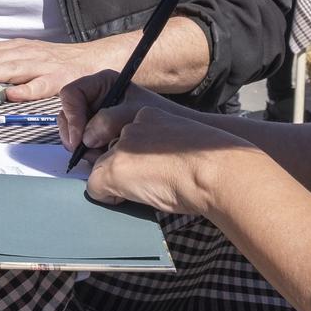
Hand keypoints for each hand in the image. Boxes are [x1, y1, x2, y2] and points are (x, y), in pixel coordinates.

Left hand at [0, 39, 109, 102]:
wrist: (97, 60)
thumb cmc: (59, 63)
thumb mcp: (30, 57)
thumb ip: (6, 63)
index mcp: (20, 48)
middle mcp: (29, 53)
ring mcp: (45, 66)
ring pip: (13, 68)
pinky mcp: (61, 80)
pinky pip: (43, 86)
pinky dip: (28, 90)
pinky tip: (12, 95)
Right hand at [57, 73, 191, 152]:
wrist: (176, 135)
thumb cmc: (161, 115)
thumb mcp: (133, 112)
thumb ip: (108, 121)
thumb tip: (85, 138)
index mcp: (101, 84)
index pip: (71, 94)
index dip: (71, 115)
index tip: (78, 138)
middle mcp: (95, 99)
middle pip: (67, 115)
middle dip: (73, 135)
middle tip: (82, 152)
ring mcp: (95, 118)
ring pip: (73, 132)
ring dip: (82, 147)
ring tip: (100, 155)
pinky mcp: (98, 136)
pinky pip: (83, 145)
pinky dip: (90, 153)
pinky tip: (104, 158)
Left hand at [86, 106, 260, 216]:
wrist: (216, 171)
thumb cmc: (213, 164)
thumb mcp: (183, 142)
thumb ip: (161, 145)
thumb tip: (148, 167)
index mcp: (149, 113)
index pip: (124, 132)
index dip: (133, 153)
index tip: (150, 165)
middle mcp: (131, 123)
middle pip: (108, 148)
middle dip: (120, 166)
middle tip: (148, 181)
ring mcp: (121, 145)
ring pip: (100, 166)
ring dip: (116, 180)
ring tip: (146, 189)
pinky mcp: (115, 167)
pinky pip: (94, 186)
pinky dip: (108, 196)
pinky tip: (133, 197)